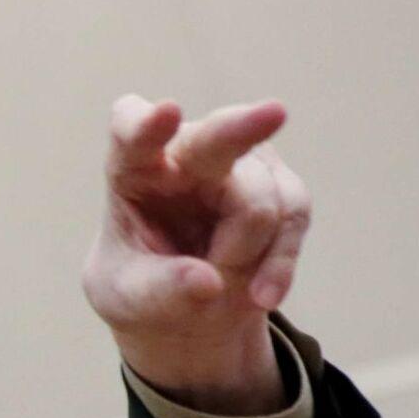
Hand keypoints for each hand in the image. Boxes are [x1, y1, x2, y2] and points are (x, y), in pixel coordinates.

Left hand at [83, 95, 309, 413]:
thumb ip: (158, 290)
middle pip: (216, 137)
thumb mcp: (127, 297)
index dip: (146, 124)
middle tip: (274, 113)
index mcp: (133, 167)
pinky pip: (291, 221)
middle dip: (243, 128)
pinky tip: (261, 295)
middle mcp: (189, 153)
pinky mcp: (283, 187)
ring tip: (212, 279)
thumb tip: (208, 283)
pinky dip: (276, 265)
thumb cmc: (138, 285)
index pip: (133, 134)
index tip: (164, 114)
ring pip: (259, 207)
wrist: (186, 304)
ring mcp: (242, 165)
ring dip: (238, 257)